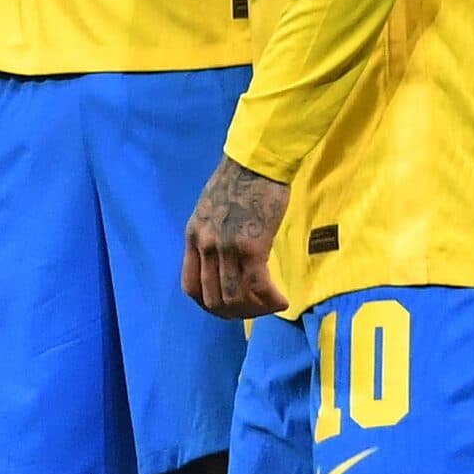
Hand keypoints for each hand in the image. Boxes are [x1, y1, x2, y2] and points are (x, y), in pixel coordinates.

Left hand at [182, 155, 290, 319]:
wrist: (256, 161)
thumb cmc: (239, 180)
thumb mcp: (210, 210)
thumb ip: (210, 235)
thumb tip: (221, 261)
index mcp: (193, 236)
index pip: (190, 287)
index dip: (208, 305)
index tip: (227, 308)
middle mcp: (205, 246)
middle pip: (213, 299)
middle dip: (234, 312)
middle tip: (254, 310)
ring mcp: (227, 248)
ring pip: (235, 298)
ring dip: (254, 310)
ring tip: (270, 305)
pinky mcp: (252, 247)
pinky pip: (259, 287)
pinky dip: (271, 300)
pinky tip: (282, 300)